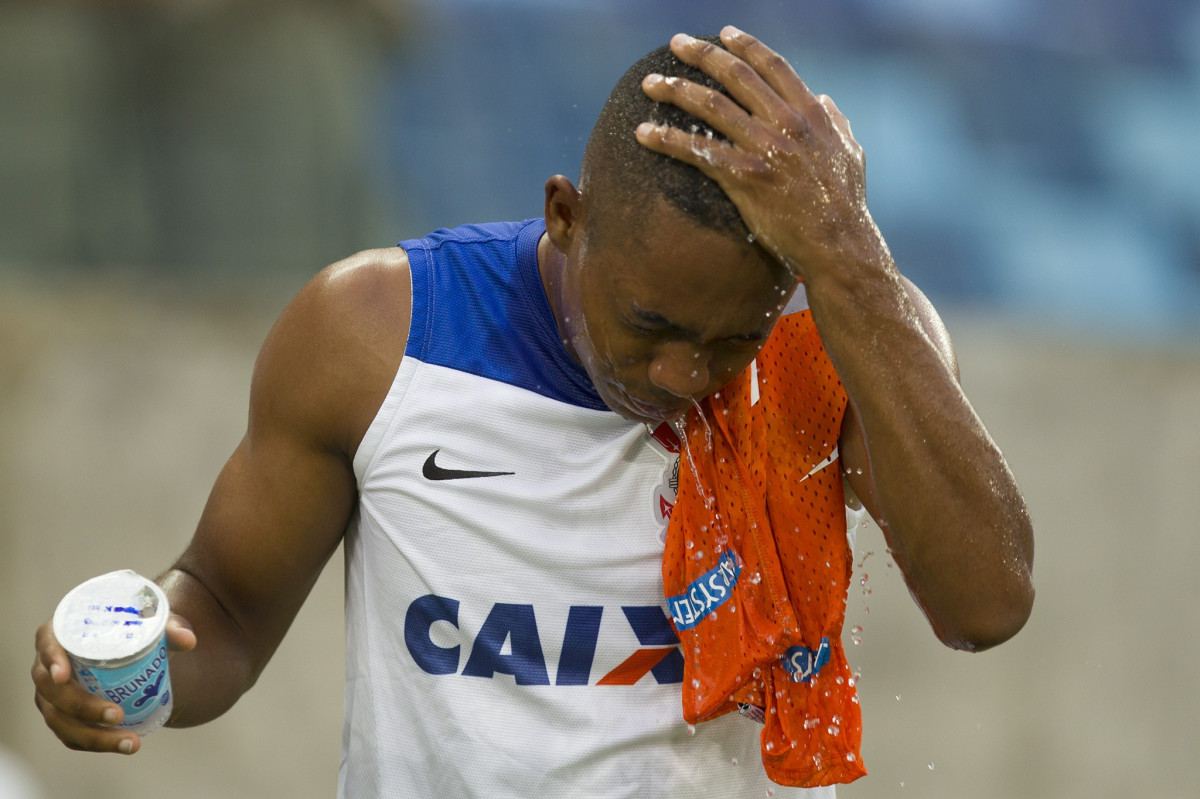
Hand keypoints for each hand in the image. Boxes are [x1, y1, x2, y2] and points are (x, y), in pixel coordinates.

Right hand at [31, 613, 195, 753]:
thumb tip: (189, 641)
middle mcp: (50, 663)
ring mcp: (52, 692)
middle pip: (52, 689)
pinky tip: (124, 745)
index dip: (52, 658)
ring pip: (59, 719)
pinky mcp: (62, 714)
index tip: (64, 676)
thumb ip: (172, 627)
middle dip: (81, 707)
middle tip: (117, 715)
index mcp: (64, 631)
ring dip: (92, 735)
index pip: (48, 641)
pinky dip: (95, 743)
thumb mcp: (155, 623)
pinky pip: (71, 734)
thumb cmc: (135, 628)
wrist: (134, 646)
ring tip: (130, 741)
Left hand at [635, 26, 887, 281]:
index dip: (746, 45)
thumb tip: (824, 98)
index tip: (724, 33)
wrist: (839, 244)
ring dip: (676, 90)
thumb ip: (836, 122)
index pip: (773, 66)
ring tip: (650, 83)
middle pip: (736, 76)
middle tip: (676, 44)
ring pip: (711, 106)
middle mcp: (787, 123)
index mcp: (812, 113)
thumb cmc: (846, 204)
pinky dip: (667, 139)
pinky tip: (643, 134)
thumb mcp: (850, 153)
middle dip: (702, 55)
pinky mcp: (745, 178)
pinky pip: (698, 151)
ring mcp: (765, 149)